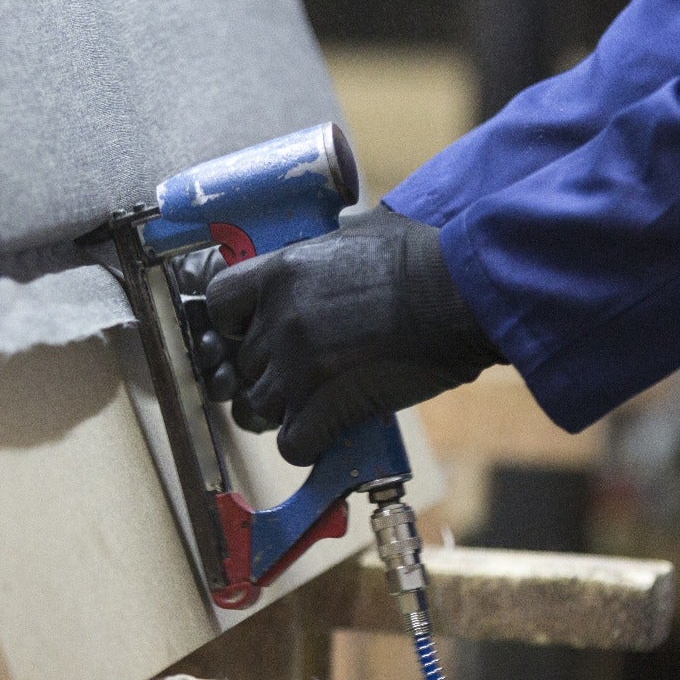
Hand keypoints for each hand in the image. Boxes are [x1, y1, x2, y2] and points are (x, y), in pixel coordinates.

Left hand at [202, 207, 500, 465]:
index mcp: (281, 272)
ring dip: (283, 412)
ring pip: (257, 408)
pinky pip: (290, 443)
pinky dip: (306, 445)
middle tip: (303, 377)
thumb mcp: (361, 234)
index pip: (219, 304)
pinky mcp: (323, 407)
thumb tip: (336, 245)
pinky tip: (327, 435)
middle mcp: (278, 319)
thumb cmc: (424, 257)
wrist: (460, 292)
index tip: (257, 332)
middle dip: (268, 375)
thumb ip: (329, 251)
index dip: (234, 325)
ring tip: (315, 406)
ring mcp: (296, 366)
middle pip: (242, 364)